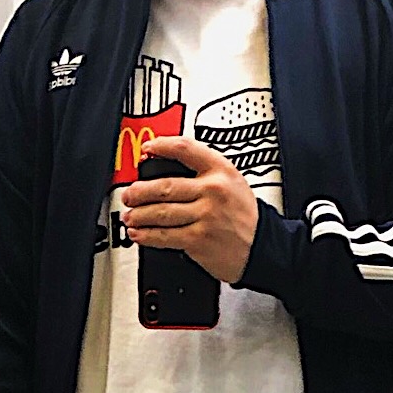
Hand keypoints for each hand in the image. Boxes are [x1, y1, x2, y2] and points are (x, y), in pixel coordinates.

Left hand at [121, 134, 259, 285]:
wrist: (263, 247)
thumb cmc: (244, 216)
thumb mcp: (232, 182)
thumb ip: (204, 172)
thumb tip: (166, 167)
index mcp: (221, 170)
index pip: (185, 149)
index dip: (161, 146)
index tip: (147, 148)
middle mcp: (213, 191)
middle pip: (165, 185)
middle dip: (140, 191)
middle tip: (129, 194)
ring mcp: (205, 216)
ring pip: (161, 212)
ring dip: (139, 215)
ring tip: (130, 215)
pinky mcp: (198, 240)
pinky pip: (165, 236)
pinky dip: (147, 235)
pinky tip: (139, 233)